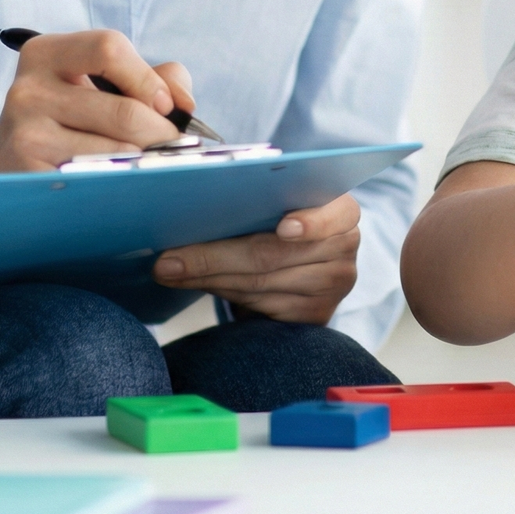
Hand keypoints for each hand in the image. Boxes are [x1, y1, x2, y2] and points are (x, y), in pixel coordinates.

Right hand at [0, 29, 193, 171]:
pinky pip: (95, 181)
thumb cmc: (70, 114)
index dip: (148, 78)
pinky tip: (122, 185)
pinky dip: (119, 185)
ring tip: (149, 166)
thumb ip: (152, 75)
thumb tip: (184, 103)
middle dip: (161, 133)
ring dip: (143, 162)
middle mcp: (28, 90)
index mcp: (47, 54)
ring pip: (115, 151)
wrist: (8, 157)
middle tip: (174, 148)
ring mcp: (24, 135)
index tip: (166, 106)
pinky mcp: (27, 176)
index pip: (109, 48)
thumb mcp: (99, 80)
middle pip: (122, 111)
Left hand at [153, 193, 360, 323]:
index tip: (284, 228)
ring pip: (260, 284)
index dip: (311, 223)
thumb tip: (194, 200)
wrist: (303, 257)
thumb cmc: (284, 215)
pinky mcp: (315, 317)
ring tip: (170, 270)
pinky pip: (260, 307)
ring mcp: (332, 288)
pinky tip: (195, 283)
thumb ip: (257, 196)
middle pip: (274, 255)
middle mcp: (344, 250)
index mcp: (342, 212)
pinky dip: (223, 294)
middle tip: (170, 259)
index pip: (337, 215)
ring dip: (209, 278)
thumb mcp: (282, 199)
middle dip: (215, 256)